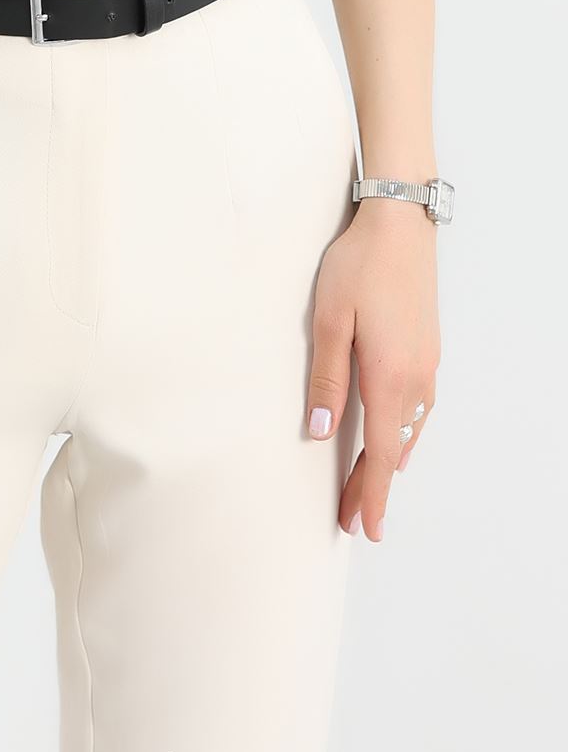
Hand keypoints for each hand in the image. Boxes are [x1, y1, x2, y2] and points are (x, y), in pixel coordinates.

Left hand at [304, 198, 440, 540]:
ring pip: (410, 429)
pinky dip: (406, 432)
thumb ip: (327, 379)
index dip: (372, 494)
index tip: (366, 528)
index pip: (382, 454)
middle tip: (356, 521)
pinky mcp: (428, 348)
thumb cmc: (357, 267)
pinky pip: (420, 407)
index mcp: (390, 377)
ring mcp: (427, 363)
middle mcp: (416, 379)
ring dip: (390, 460)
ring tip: (369, 486)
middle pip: (396, 448)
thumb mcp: (329, 320)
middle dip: (375, 486)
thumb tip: (323, 432)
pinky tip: (398, 435)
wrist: (399, 223)